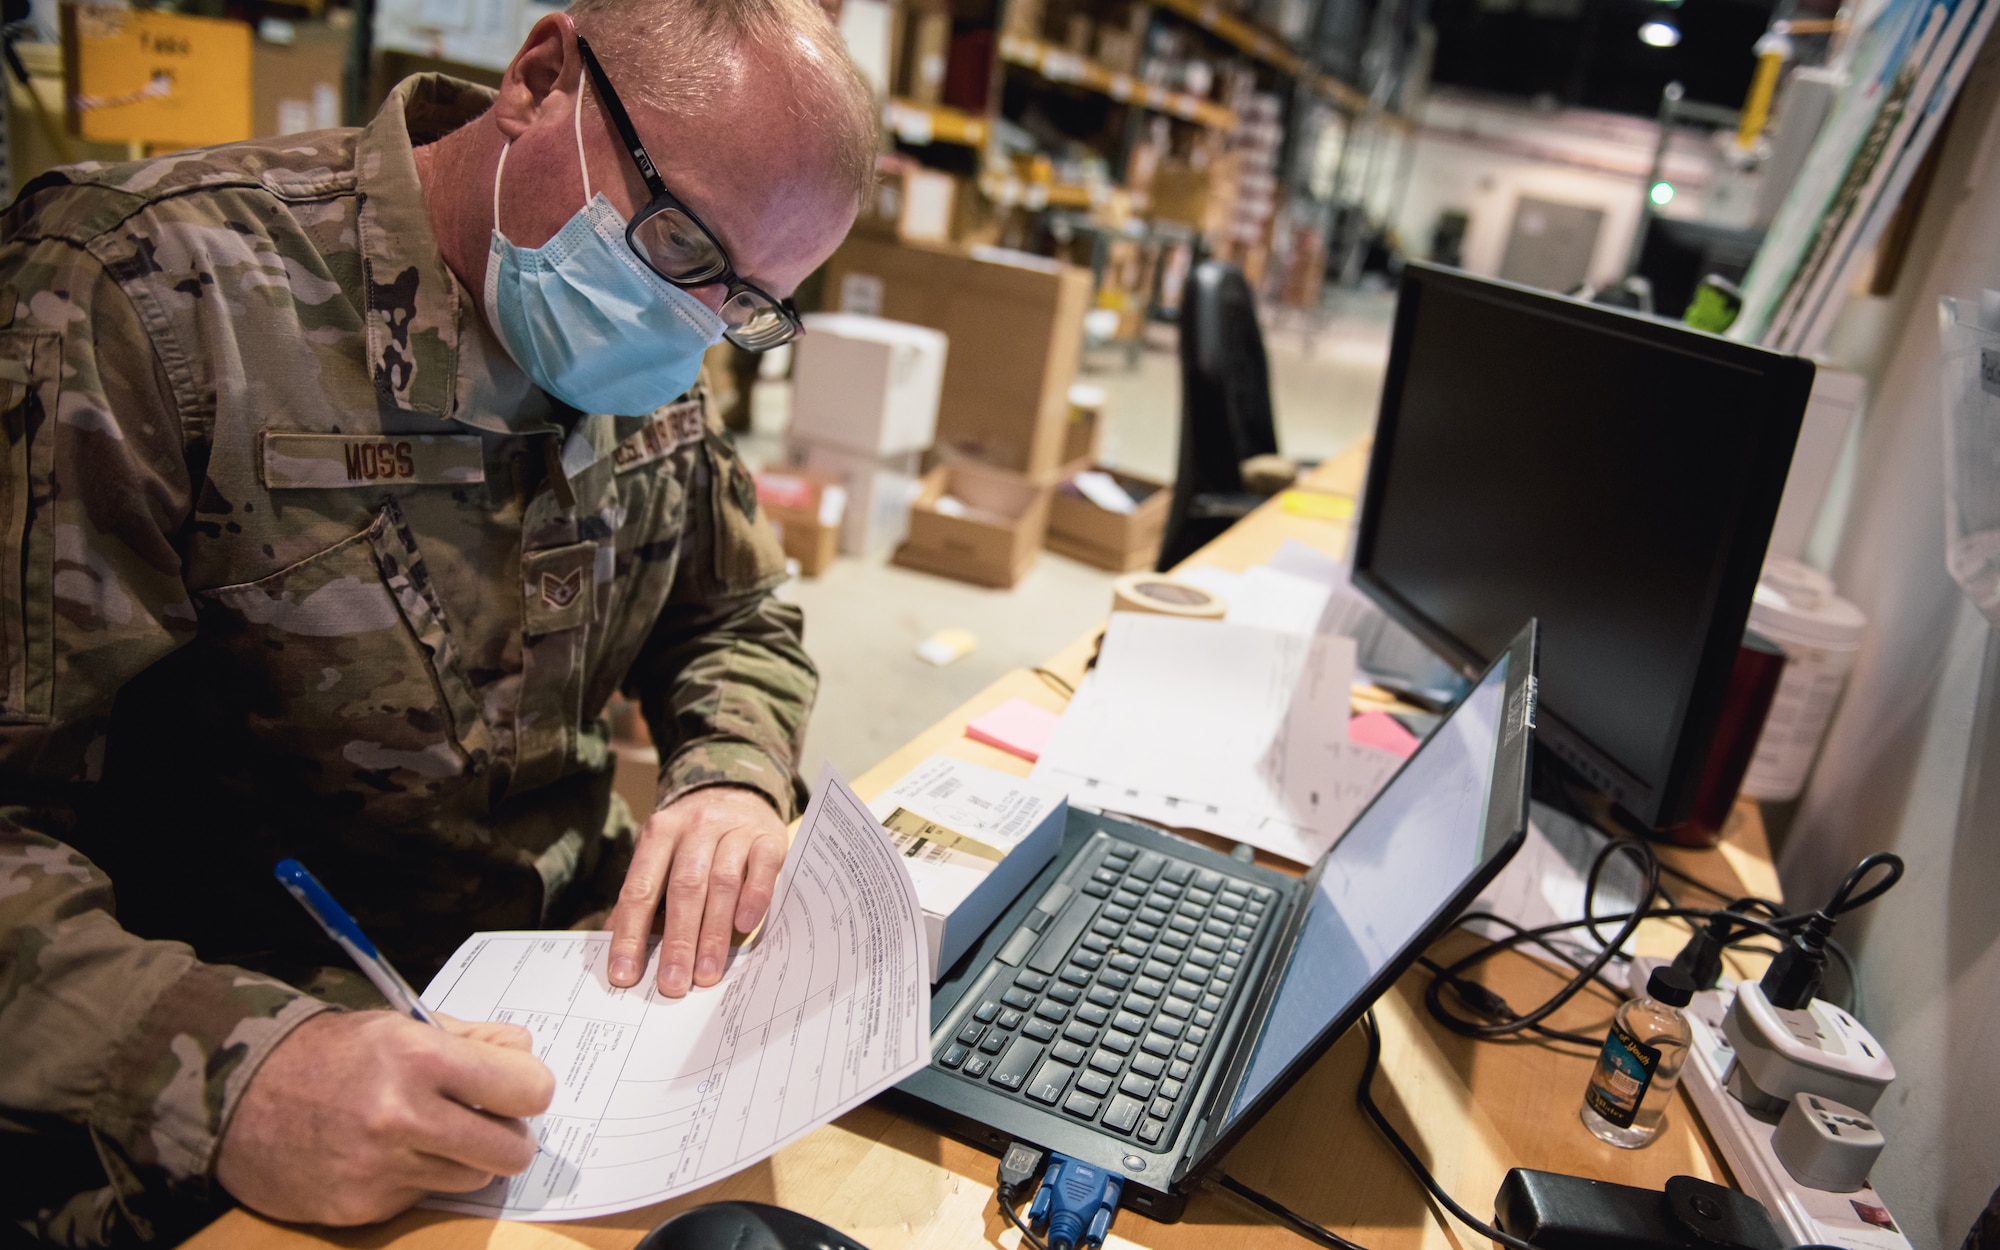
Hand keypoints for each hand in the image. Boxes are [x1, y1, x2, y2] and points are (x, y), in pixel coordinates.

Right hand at [215, 1011, 553, 1225]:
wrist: (238, 1096)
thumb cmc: (328, 1053)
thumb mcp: (400, 1024)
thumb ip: (473, 1039)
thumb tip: (527, 1057)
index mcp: (419, 1058)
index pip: (528, 1090)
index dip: (528, 1089)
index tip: (517, 1089)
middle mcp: (403, 1116)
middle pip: (511, 1151)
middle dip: (507, 1135)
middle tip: (485, 1120)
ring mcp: (382, 1169)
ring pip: (473, 1178)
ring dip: (463, 1159)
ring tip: (427, 1132)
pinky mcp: (362, 1208)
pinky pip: (424, 1197)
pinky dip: (417, 1178)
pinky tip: (384, 1154)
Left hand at [607, 786, 788, 996]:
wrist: (739, 794)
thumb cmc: (695, 841)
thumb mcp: (662, 857)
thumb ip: (644, 899)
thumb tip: (618, 948)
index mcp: (659, 833)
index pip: (640, 889)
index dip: (630, 933)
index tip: (625, 973)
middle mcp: (696, 827)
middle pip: (684, 888)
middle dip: (678, 941)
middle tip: (673, 983)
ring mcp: (735, 830)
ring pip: (722, 883)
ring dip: (714, 932)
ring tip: (707, 973)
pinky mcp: (768, 838)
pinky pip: (761, 869)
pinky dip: (753, 898)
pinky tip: (745, 927)